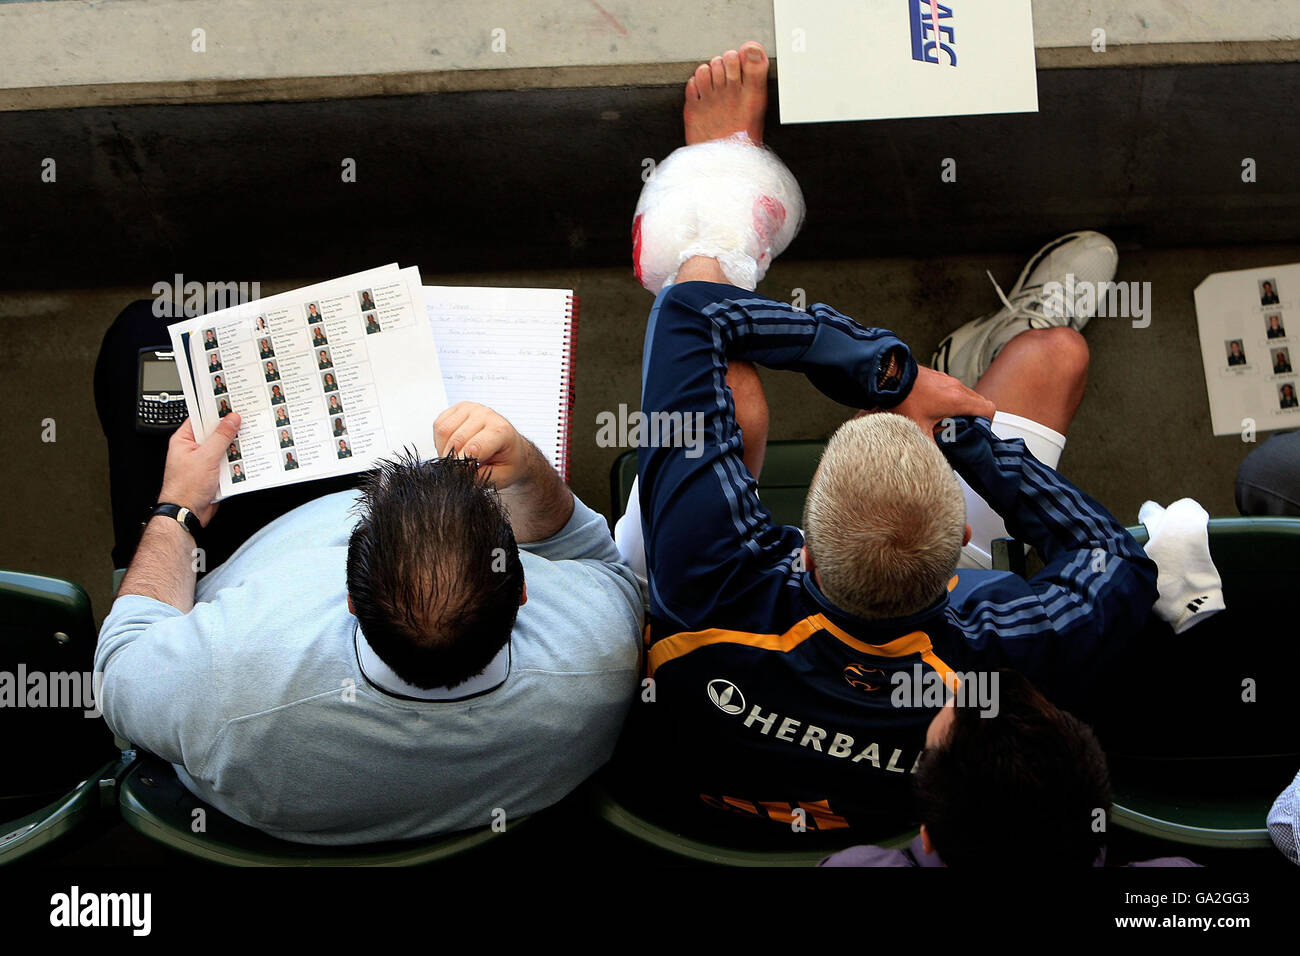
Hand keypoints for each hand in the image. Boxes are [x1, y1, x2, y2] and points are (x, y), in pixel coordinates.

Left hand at [158, 414, 240, 525]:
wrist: (187, 513)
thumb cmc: (185, 488)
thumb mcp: (205, 457)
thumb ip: (221, 436)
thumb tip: (231, 420)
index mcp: (184, 440)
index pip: (200, 418)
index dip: (215, 410)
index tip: (231, 404)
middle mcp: (193, 449)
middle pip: (215, 433)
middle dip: (229, 430)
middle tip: (244, 422)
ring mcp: (204, 461)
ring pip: (224, 448)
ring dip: (234, 448)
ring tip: (245, 443)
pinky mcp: (214, 473)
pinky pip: (228, 462)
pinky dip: (236, 461)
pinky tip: (244, 460)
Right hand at [434, 402, 530, 488]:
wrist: (513, 446)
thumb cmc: (509, 460)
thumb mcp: (501, 476)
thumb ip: (479, 476)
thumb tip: (457, 472)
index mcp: (501, 431)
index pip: (473, 447)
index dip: (462, 465)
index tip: (461, 474)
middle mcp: (486, 415)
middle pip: (455, 439)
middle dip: (452, 460)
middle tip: (457, 469)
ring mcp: (471, 408)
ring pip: (443, 430)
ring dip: (444, 449)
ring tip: (457, 457)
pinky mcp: (458, 408)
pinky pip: (439, 424)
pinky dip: (441, 440)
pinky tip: (453, 446)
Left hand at [872, 366, 994, 439]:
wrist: (890, 377)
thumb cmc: (904, 399)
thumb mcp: (918, 428)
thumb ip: (931, 446)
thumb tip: (936, 460)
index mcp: (957, 400)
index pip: (988, 409)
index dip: (987, 422)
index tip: (978, 431)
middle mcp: (957, 387)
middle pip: (980, 402)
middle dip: (975, 417)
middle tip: (964, 429)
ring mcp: (949, 380)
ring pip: (968, 395)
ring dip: (964, 408)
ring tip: (949, 420)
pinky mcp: (940, 377)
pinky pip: (955, 388)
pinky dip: (953, 399)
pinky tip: (937, 408)